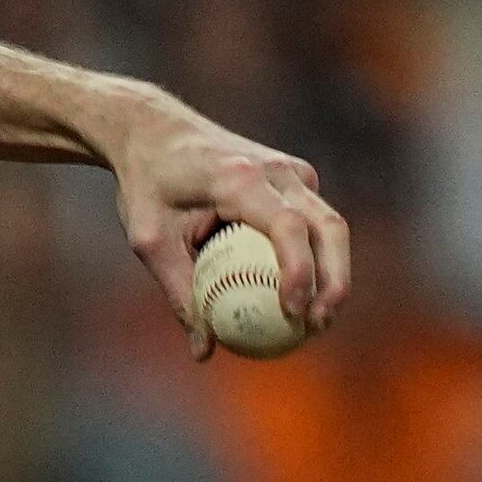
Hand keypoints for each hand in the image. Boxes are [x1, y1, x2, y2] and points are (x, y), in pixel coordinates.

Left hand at [98, 93, 351, 354]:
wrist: (155, 130)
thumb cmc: (147, 185)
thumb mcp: (150, 240)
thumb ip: (180, 292)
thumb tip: (204, 350)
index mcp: (241, 178)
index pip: (288, 227)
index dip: (299, 272)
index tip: (292, 313)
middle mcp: (277, 170)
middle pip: (328, 227)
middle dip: (334, 281)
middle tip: (317, 327)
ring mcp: (292, 171)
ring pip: (330, 226)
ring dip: (332, 274)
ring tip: (315, 323)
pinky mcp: (296, 179)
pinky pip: (314, 223)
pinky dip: (314, 260)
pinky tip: (300, 298)